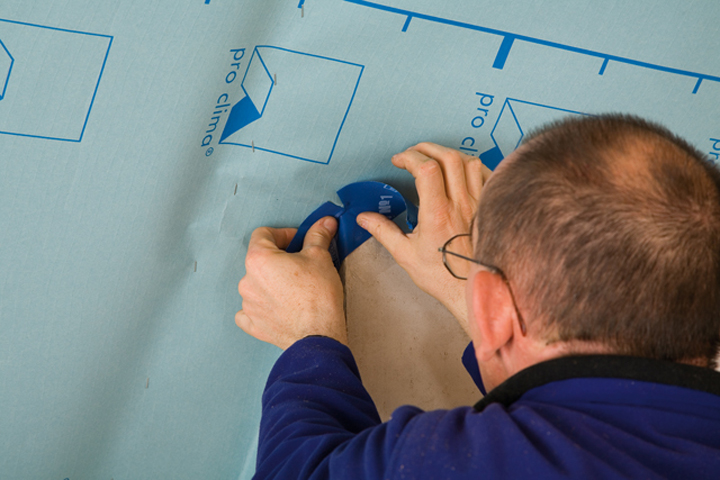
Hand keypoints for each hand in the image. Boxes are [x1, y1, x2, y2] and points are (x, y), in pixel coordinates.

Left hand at [235, 216, 346, 349]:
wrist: (319, 335)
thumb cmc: (318, 297)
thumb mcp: (320, 257)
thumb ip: (318, 236)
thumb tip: (324, 223)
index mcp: (258, 260)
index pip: (262, 234)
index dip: (283, 233)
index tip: (298, 240)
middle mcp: (247, 281)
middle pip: (260, 260)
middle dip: (280, 259)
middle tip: (301, 264)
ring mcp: (248, 304)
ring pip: (257, 284)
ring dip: (272, 282)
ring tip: (295, 287)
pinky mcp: (254, 324)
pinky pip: (251, 310)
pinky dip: (263, 306)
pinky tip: (278, 306)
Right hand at [356, 143, 491, 334]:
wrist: (471, 290)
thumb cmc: (441, 276)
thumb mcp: (405, 255)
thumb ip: (383, 231)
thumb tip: (364, 218)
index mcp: (437, 213)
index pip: (426, 168)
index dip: (410, 157)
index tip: (399, 160)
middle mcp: (460, 204)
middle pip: (448, 157)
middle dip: (427, 148)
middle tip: (413, 152)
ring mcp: (478, 204)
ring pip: (469, 162)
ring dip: (450, 153)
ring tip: (436, 157)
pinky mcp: (488, 208)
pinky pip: (487, 175)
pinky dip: (473, 165)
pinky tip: (462, 169)